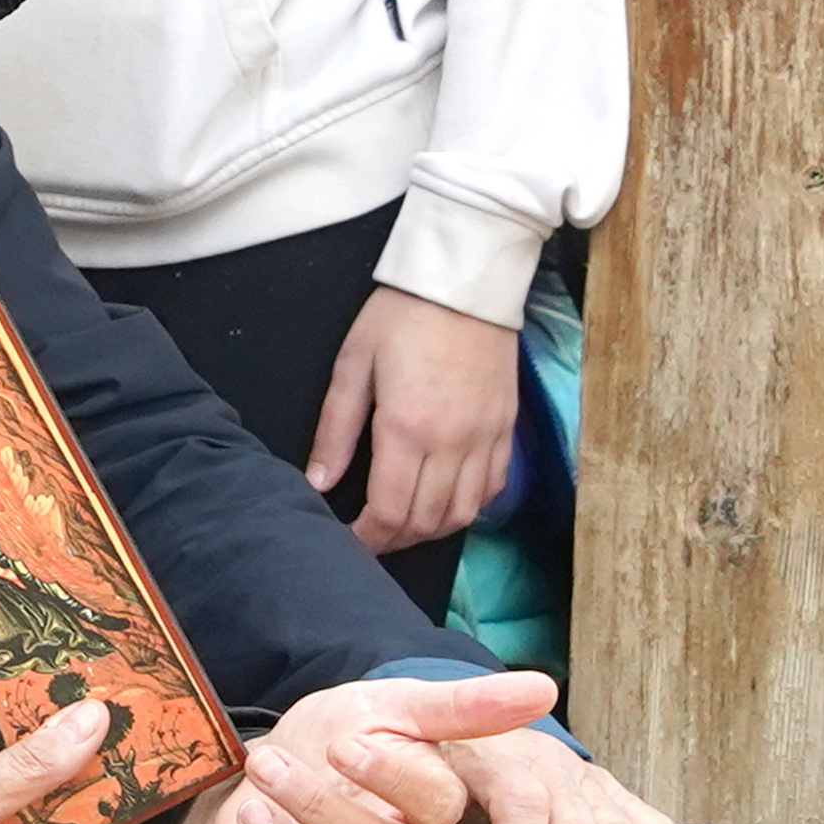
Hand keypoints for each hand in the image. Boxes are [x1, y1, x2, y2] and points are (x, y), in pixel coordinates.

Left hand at [158, 672, 545, 823]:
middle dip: (317, 805)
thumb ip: (459, 705)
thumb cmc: (333, 739)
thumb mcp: (386, 706)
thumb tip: (544, 685)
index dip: (392, 775)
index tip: (344, 742)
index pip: (435, 799)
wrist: (265, 775)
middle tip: (269, 763)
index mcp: (430, 804)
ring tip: (253, 807)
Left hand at [309, 284, 520, 553]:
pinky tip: (445, 499)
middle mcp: (452, 443)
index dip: (368, 539)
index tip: (349, 541)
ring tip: (405, 523)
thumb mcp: (353, 364)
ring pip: (463, 513)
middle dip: (395, 539)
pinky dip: (468, 505)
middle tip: (371, 535)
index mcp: (407, 428)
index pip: (390, 512)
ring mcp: (485, 438)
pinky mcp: (506, 428)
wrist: (466, 281)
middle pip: (427, 521)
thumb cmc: (401, 316)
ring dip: (432, 529)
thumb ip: (335, 430)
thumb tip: (317, 482)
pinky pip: (492, 487)